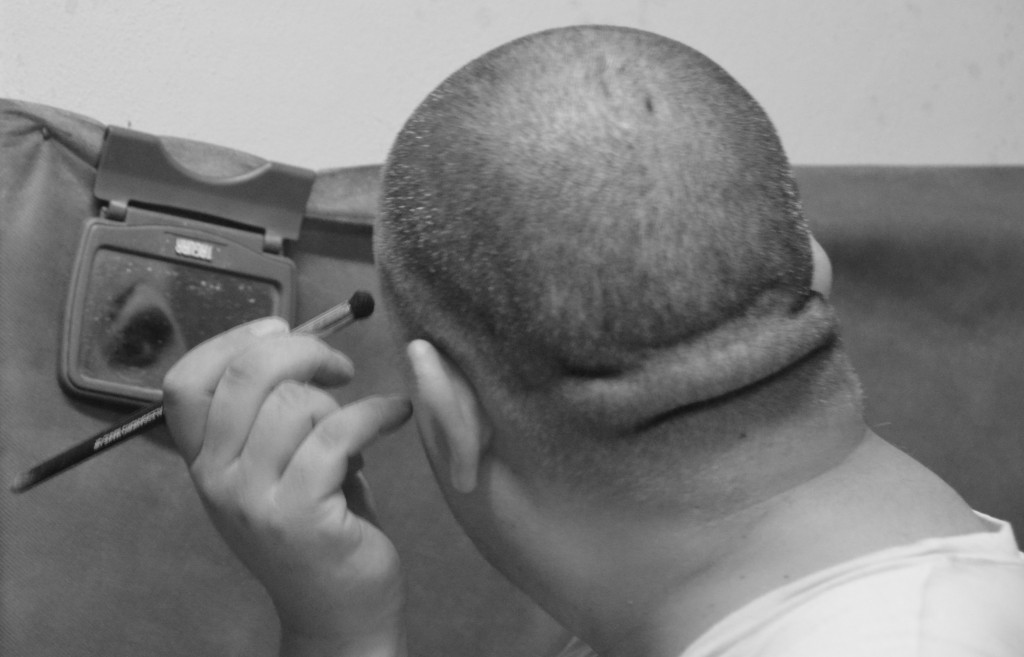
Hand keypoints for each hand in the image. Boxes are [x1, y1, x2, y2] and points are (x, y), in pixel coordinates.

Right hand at [162, 317, 411, 655]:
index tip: (280, 328)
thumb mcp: (276, 467)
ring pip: (296, 404)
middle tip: (338, 366)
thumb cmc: (316, 524)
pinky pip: (337, 433)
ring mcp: (253, 500)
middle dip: (303, 351)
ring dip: (339, 400)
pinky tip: (397, 414)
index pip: (185, 382)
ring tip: (359, 420)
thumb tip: (291, 342)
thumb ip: (269, 414)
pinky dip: (376, 412)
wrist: (336, 610)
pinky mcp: (299, 516)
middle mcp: (215, 479)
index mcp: (203, 461)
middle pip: (247, 377)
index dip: (232, 340)